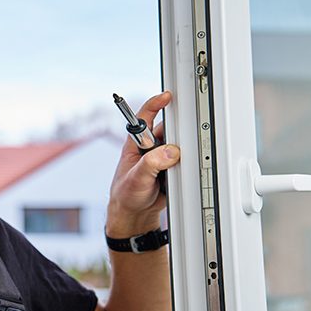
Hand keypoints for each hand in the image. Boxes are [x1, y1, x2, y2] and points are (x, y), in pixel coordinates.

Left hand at [107, 92, 180, 237]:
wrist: (135, 214)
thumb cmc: (126, 195)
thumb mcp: (136, 178)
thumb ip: (151, 164)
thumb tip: (170, 152)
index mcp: (135, 145)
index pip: (144, 118)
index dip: (155, 104)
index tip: (166, 97)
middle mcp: (148, 149)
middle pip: (167, 131)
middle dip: (175, 135)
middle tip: (178, 145)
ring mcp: (160, 159)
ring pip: (177, 147)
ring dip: (180, 153)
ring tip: (174, 168)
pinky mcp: (170, 170)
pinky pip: (182, 162)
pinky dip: (184, 166)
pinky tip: (178, 176)